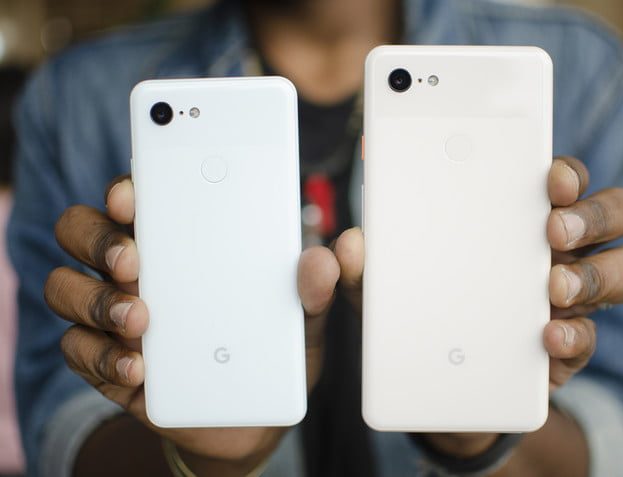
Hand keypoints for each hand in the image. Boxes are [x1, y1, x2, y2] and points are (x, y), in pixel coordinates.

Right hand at [45, 176, 339, 471]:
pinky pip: (77, 349)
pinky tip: (138, 366)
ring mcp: (114, 311)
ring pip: (65, 286)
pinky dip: (103, 356)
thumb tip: (331, 255)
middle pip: (83, 229)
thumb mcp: (300, 316)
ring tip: (140, 318)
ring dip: (95, 298)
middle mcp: (136, 266)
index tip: (136, 195)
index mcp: (179, 238)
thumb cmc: (270, 345)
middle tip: (134, 259)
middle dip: (98, 237)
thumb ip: (315, 287)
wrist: (249, 413)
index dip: (128, 186)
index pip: (138, 195)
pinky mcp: (105, 360)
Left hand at [333, 156, 622, 457]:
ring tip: (553, 286)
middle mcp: (555, 249)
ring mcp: (570, 298)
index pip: (558, 178)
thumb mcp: (383, 285)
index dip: (563, 171)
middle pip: (611, 211)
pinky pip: (591, 336)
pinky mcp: (567, 347)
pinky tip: (547, 337)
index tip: (547, 175)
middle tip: (552, 227)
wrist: (437, 383)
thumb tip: (345, 246)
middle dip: (592, 213)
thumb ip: (365, 264)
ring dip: (597, 272)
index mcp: (516, 218)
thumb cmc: (417, 312)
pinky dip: (575, 335)